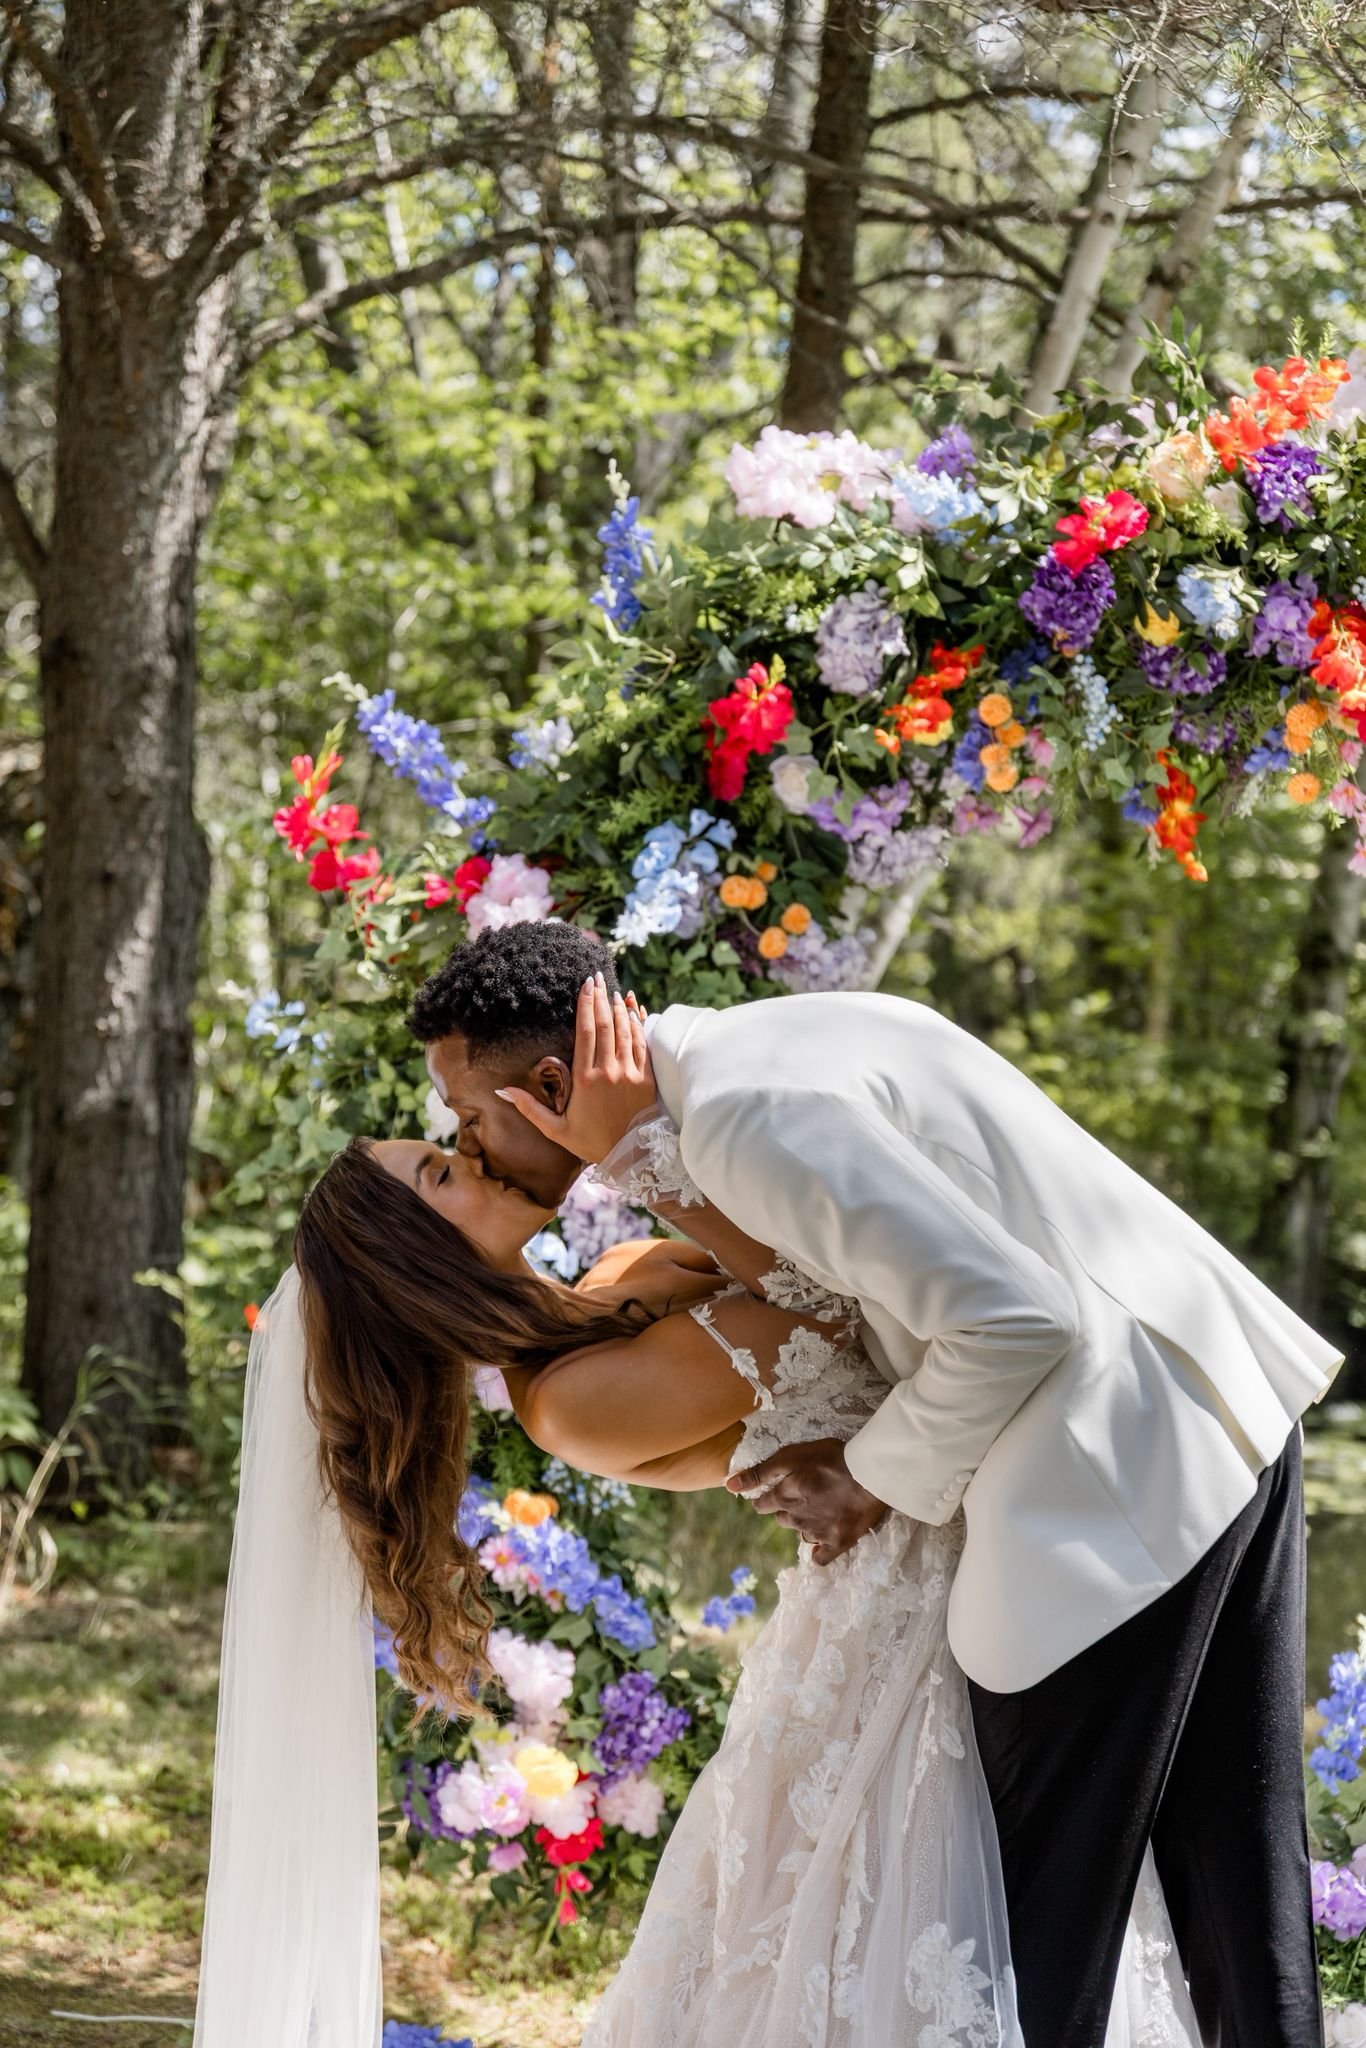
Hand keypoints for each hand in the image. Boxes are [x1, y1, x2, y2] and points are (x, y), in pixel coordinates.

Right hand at [496, 972, 656, 1163]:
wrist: (632, 1157)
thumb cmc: (592, 1143)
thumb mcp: (556, 1130)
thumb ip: (529, 1108)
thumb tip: (502, 1091)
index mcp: (585, 1080)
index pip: (585, 1033)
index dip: (585, 1006)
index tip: (585, 985)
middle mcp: (609, 1071)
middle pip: (605, 1025)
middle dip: (601, 998)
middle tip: (598, 977)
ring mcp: (631, 1073)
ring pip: (625, 1031)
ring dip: (619, 1008)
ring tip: (613, 990)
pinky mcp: (647, 1078)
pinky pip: (642, 1044)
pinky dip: (638, 1024)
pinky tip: (634, 1010)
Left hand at [726, 1437, 885, 1565]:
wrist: (868, 1473)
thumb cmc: (830, 1458)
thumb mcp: (790, 1456)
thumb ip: (759, 1472)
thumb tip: (728, 1485)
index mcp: (782, 1497)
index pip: (763, 1504)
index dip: (766, 1498)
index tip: (774, 1494)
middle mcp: (795, 1519)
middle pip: (783, 1519)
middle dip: (786, 1510)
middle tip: (803, 1497)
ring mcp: (817, 1533)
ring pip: (802, 1534)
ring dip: (805, 1525)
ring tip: (821, 1511)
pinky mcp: (837, 1543)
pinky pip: (821, 1557)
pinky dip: (820, 1551)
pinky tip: (825, 1542)